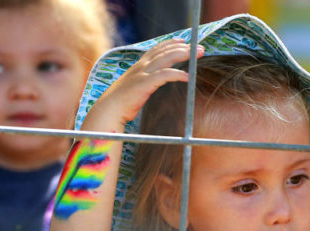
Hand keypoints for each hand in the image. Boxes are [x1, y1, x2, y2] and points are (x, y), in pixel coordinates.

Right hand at [82, 39, 203, 133]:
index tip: (183, 41)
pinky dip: (177, 74)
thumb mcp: (135, 86)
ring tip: (197, 54)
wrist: (109, 109)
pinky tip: (187, 77)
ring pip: (166, 59)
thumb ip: (144, 81)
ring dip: (183, 55)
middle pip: (165, 51)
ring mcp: (142, 73)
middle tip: (200, 48)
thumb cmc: (123, 102)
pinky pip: (164, 75)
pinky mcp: (145, 84)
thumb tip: (152, 82)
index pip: (157, 49)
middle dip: (183, 48)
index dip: (171, 44)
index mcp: (139, 66)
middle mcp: (141, 66)